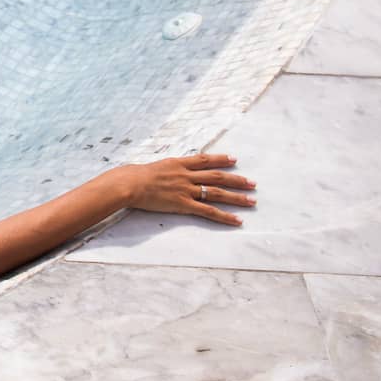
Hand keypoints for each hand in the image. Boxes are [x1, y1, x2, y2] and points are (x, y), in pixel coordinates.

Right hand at [111, 153, 255, 225]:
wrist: (129, 184)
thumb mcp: (151, 168)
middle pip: (217, 176)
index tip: (234, 159)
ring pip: (217, 193)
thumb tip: (160, 172)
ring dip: (236, 197)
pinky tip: (236, 220)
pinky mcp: (184, 204)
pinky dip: (224, 216)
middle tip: (252, 183)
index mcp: (178, 164)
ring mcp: (186, 189)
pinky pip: (208, 211)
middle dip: (236, 180)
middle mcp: (186, 175)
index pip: (204, 160)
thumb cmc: (132, 176)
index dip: (220, 159)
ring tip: (251, 201)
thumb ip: (162, 170)